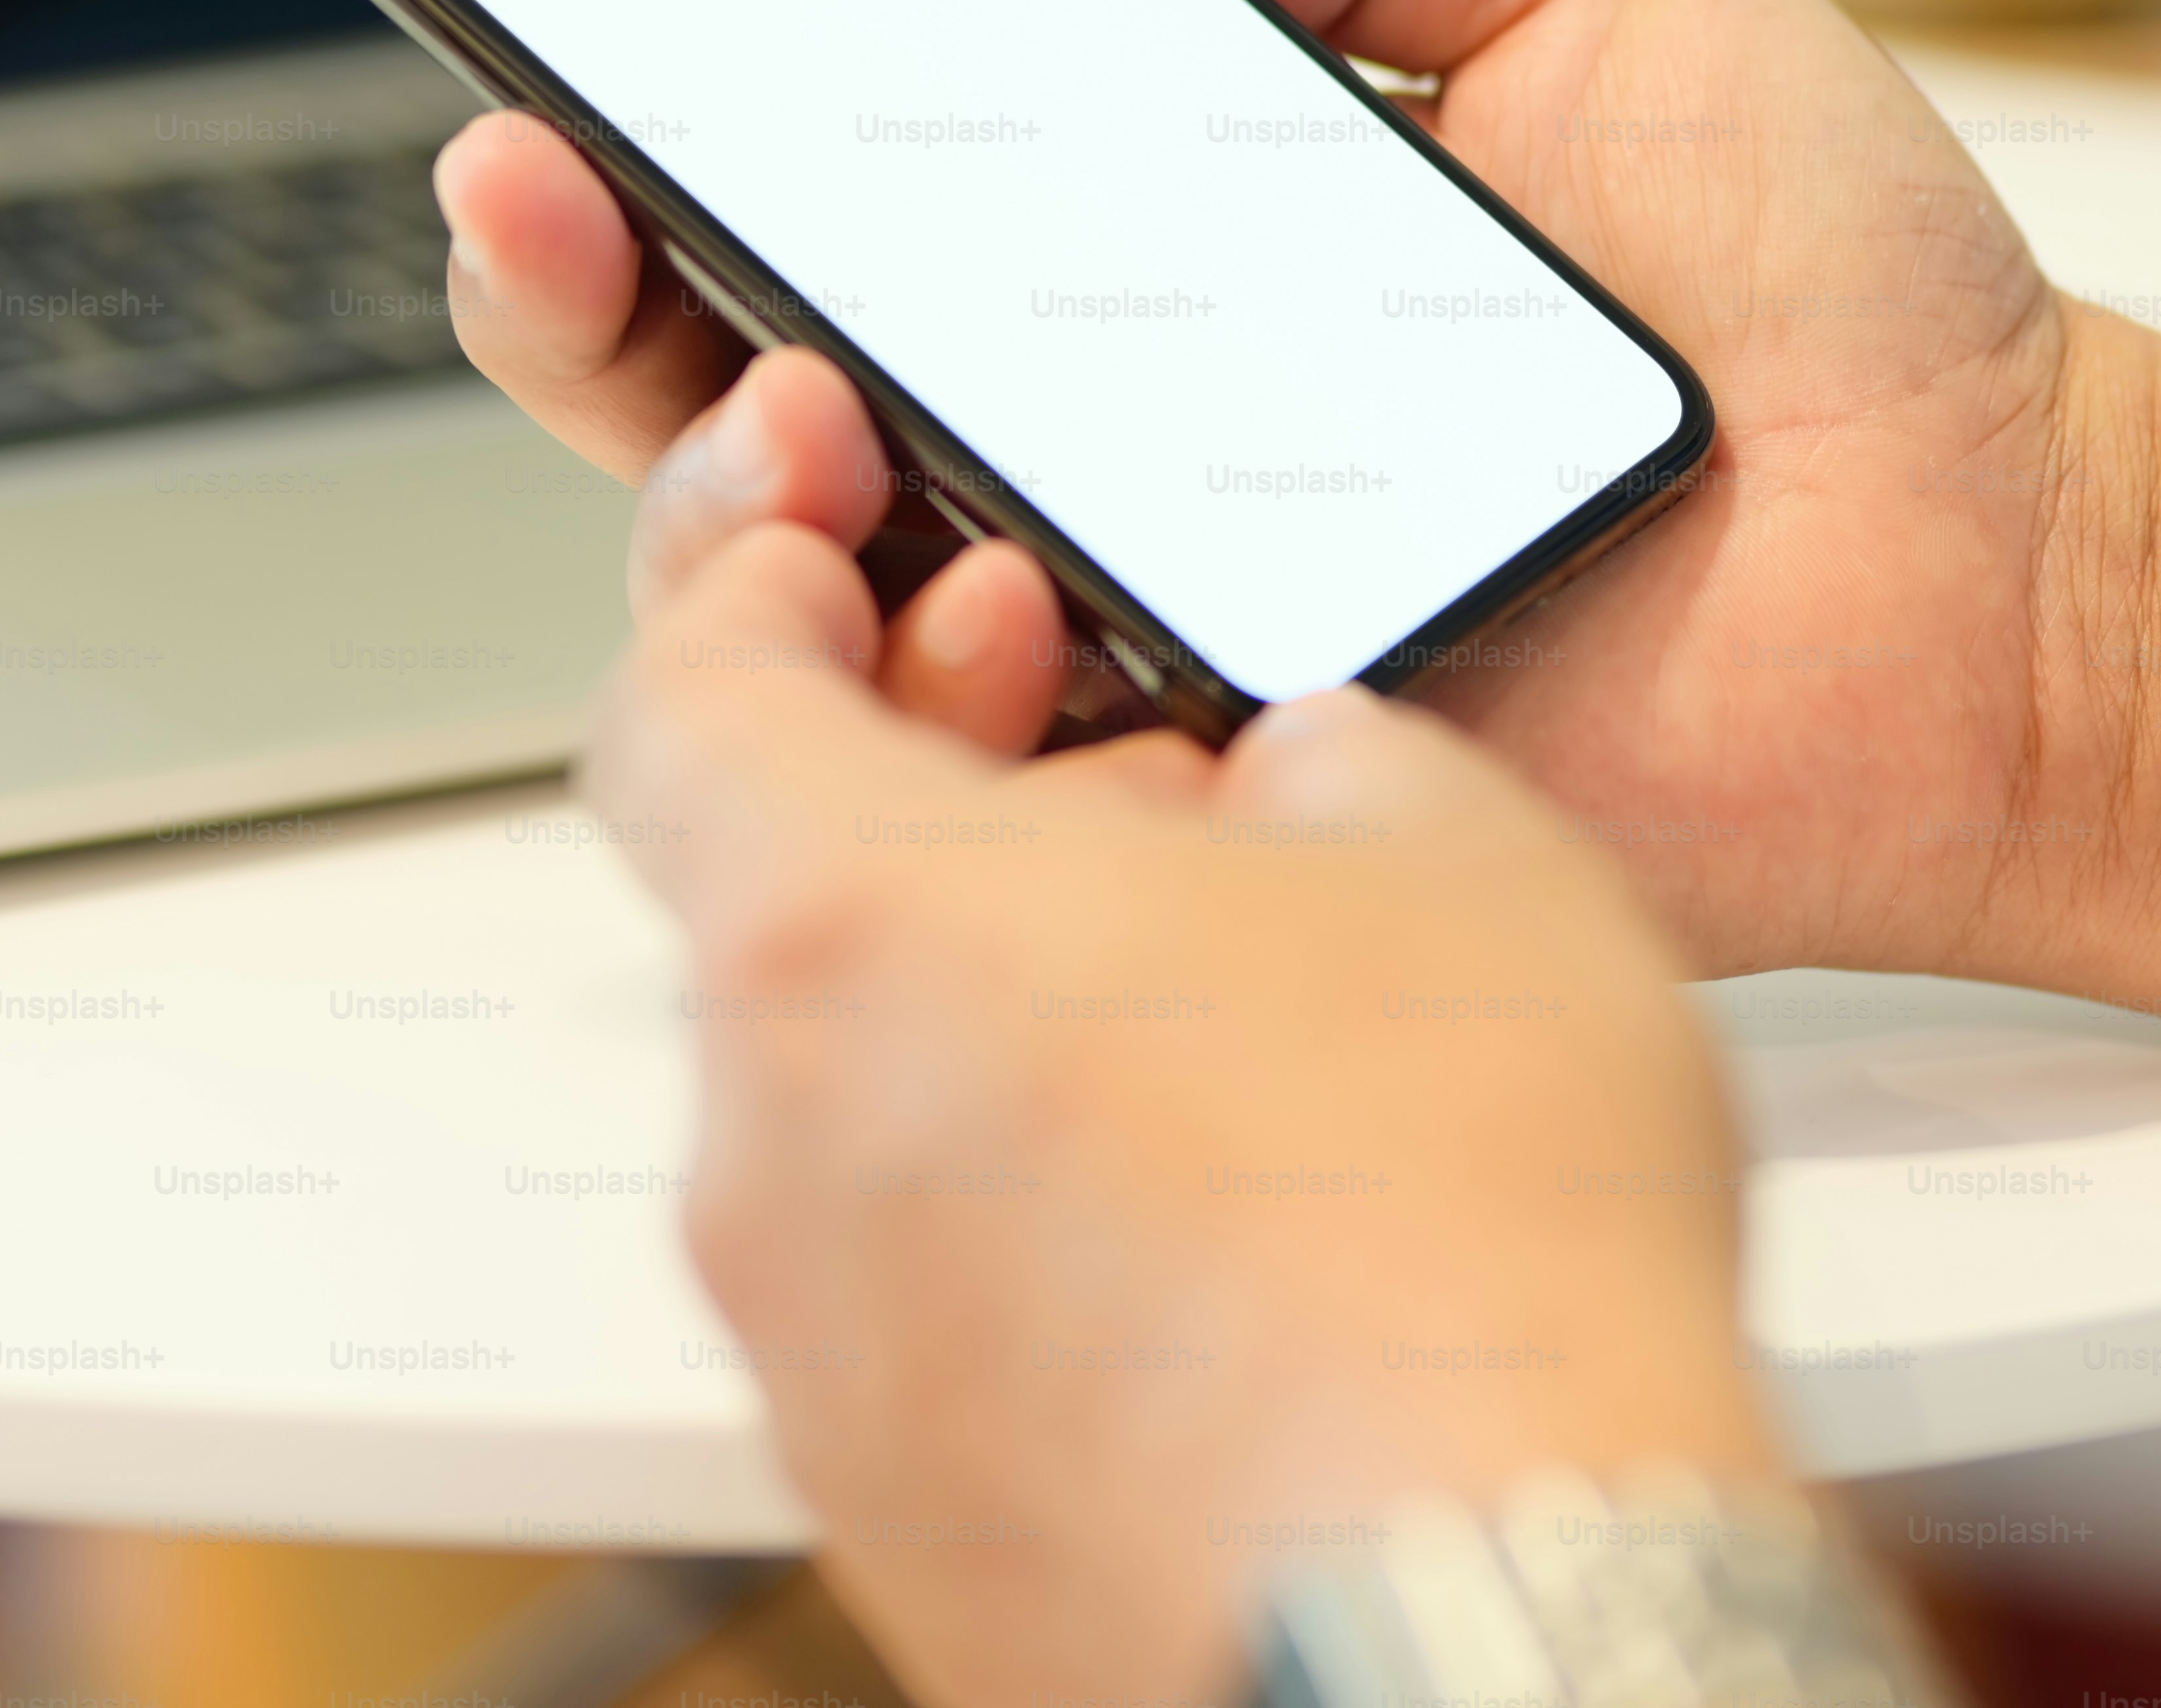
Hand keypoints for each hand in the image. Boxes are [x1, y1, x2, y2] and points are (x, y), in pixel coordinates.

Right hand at [439, 0, 2160, 979]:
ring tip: (746, 378)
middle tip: (529, 162)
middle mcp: (1095, 452)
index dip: (681, 111)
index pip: (844, 190)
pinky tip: (937, 570)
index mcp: (1142, 260)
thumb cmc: (1833, 300)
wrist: (1999, 576)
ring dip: (705, 475)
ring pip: (811, 589)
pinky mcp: (1217, 795)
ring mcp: (1140, 634)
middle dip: (580, 278)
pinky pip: (1000, 764)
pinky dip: (922, 675)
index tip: (582, 7)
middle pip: (741, 388)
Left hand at [590, 516, 1782, 1707]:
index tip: (825, 558)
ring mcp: (823, 1359)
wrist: (1477, 1618)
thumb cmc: (1457, 1262)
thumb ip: (1314, 761)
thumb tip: (1293, 789)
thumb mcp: (1456, 846)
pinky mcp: (902, 1519)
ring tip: (1246, 1041)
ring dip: (1008, 1046)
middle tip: (1118, 777)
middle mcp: (769, 1150)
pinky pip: (935, 1318)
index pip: (683, 696)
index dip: (752, 596)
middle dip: (949, 820)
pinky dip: (1042, 1245)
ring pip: (868, 1131)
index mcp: (836, 928)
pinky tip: (1245, 1251)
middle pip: (790, 924)